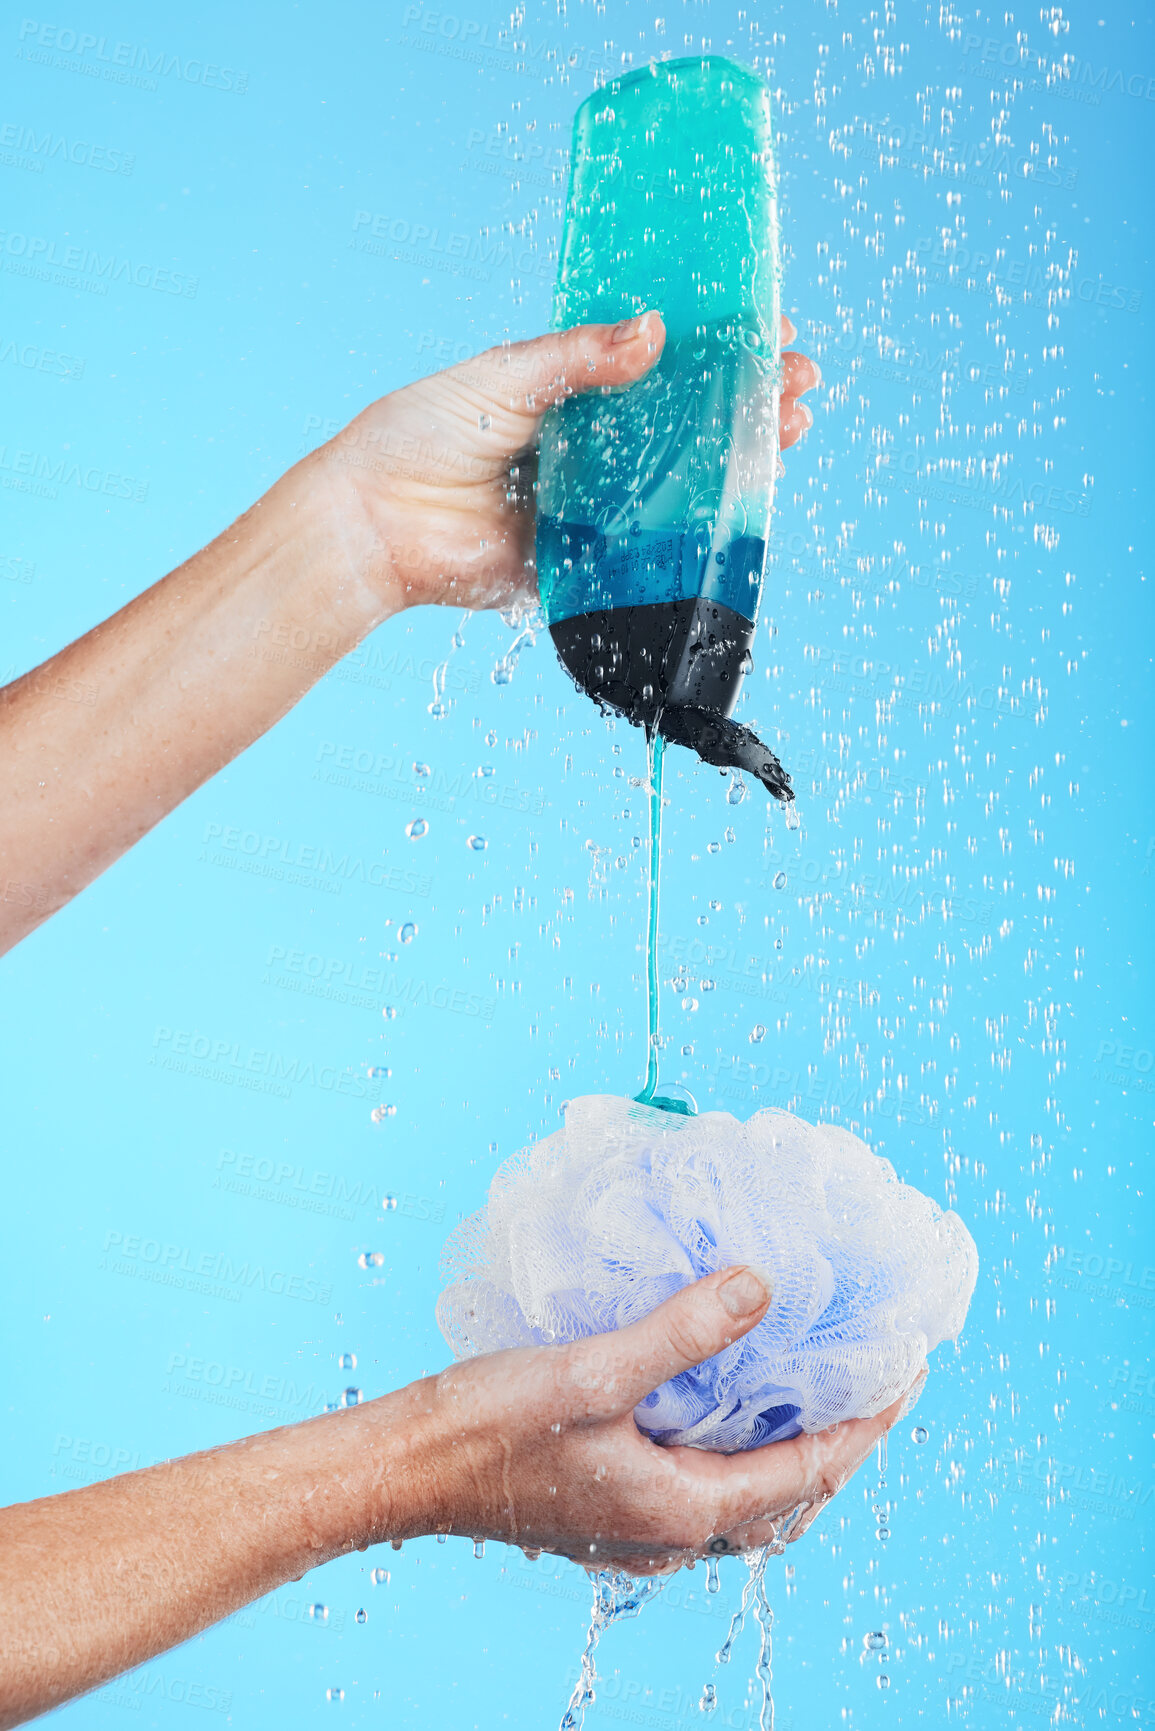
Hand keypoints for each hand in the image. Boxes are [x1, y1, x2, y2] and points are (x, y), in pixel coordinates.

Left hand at [301, 313, 820, 614]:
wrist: (378, 525)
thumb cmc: (420, 437)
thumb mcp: (503, 378)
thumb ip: (579, 359)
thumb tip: (657, 330)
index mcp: (567, 392)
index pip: (656, 363)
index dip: (713, 347)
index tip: (769, 326)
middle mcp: (588, 448)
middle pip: (683, 422)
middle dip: (745, 401)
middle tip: (799, 383)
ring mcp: (592, 505)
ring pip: (679, 480)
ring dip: (740, 458)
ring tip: (792, 428)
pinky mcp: (586, 561)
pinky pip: (651, 546)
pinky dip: (700, 528)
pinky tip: (749, 500)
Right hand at [408, 1266, 916, 1574]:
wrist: (405, 1470)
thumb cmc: (490, 1427)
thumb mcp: (593, 1371)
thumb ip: (681, 1332)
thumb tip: (761, 1288)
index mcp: (681, 1511)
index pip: (808, 1474)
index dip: (866, 1423)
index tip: (908, 1373)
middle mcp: (669, 1533)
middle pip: (787, 1498)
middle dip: (839, 1443)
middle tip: (874, 1384)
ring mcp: (637, 1527)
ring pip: (745, 1496)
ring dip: (789, 1448)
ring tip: (812, 1388)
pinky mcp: (607, 1508)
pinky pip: (701, 1485)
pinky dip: (735, 1448)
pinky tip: (720, 1399)